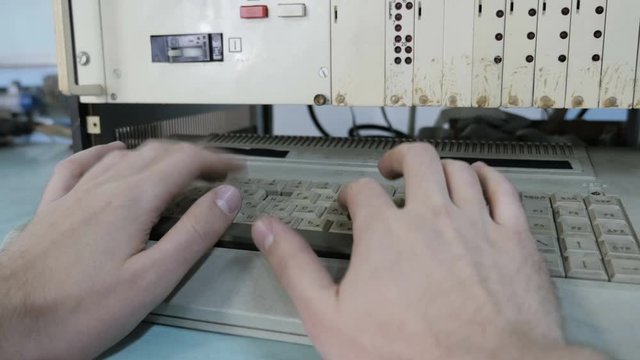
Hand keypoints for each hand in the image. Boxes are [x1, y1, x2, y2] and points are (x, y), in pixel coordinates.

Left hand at [0, 141, 242, 358]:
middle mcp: (106, 185)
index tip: (238, 167)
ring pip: (123, 155)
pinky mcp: (53, 206)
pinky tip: (112, 153)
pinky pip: (80, 165)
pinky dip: (104, 153)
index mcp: (134, 200)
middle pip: (158, 153)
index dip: (217, 161)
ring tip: (177, 167)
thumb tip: (228, 196)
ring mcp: (75, 193)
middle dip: (193, 157)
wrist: (7, 323)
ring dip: (157, 154)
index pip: (186, 162)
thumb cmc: (84, 307)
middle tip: (216, 172)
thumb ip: (195, 233)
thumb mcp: (153, 279)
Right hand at [252, 144, 603, 359]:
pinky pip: (503, 190)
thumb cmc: (408, 355)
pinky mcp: (514, 240)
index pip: (363, 191)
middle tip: (392, 168)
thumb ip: (295, 268)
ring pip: (459, 171)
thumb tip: (268, 230)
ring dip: (442, 167)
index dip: (353, 193)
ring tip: (433, 175)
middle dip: (400, 159)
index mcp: (386, 232)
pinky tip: (482, 178)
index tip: (353, 202)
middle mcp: (432, 216)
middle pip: (417, 161)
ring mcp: (477, 224)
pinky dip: (490, 177)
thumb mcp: (330, 318)